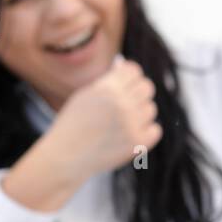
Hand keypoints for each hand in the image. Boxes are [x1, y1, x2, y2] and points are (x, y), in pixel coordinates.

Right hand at [47, 56, 162, 179]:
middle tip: (126, 103)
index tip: (126, 83)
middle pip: (147, 87)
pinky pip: (156, 130)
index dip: (131, 76)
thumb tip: (125, 65)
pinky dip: (146, 131)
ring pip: (151, 109)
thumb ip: (108, 80)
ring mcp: (131, 124)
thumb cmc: (74, 124)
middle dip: (138, 93)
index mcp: (108, 88)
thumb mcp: (86, 95)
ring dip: (140, 113)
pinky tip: (131, 133)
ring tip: (123, 122)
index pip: (135, 71)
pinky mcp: (137, 144)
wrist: (66, 156)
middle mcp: (122, 104)